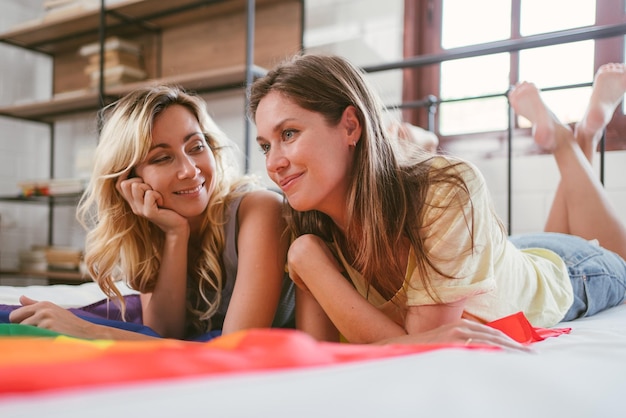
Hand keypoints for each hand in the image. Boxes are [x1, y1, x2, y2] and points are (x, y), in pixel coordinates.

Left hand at [9, 296, 96, 338]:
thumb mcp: (53, 310)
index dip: (19, 324)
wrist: (87, 333)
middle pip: (16, 323)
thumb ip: (34, 305)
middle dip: (24, 330)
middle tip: (39, 334)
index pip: (15, 315)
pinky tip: (48, 341)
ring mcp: (46, 319)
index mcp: (43, 304)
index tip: (30, 328)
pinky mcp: (48, 329)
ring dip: (31, 337)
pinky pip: (31, 339)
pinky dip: (37, 342)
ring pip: (23, 332)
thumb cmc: (69, 324)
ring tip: (46, 337)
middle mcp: (43, 310)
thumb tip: (21, 297)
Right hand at [116, 172, 188, 234]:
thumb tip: (140, 167)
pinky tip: (162, 202)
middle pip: (126, 183)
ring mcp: (139, 210)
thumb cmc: (168, 208)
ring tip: (157, 196)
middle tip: (152, 190)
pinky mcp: (149, 213)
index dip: (124, 175)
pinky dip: (158, 195)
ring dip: (149, 187)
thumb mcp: (154, 195)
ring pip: (136, 186)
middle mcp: (133, 206)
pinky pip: (150, 194)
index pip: (119, 185)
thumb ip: (146, 186)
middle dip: (140, 181)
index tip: (137, 170)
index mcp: (133, 201)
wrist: (177, 226)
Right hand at [378, 319, 531, 351]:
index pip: (494, 335)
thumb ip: (463, 345)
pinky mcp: (453, 343)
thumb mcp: (446, 344)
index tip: (527, 353)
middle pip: (497, 338)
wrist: (398, 348)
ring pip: (492, 343)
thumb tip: (484, 354)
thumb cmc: (423, 350)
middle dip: (517, 348)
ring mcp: (457, 335)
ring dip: (511, 352)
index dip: (512, 344)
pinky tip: (506, 361)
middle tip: (535, 358)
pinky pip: (480, 349)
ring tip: (527, 361)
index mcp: (462, 326)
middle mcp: (462, 327)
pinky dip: (495, 354)